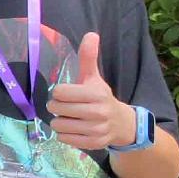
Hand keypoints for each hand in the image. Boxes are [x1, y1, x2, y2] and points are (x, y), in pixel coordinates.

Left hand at [48, 30, 133, 152]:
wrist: (122, 124)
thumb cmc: (101, 98)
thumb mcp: (94, 78)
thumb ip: (88, 58)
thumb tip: (90, 34)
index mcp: (96, 94)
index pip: (60, 93)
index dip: (60, 93)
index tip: (67, 94)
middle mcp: (98, 113)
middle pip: (57, 109)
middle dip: (57, 107)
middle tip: (67, 107)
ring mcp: (96, 130)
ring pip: (58, 125)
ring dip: (60, 121)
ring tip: (70, 118)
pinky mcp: (94, 144)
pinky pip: (64, 139)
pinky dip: (65, 134)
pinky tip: (75, 129)